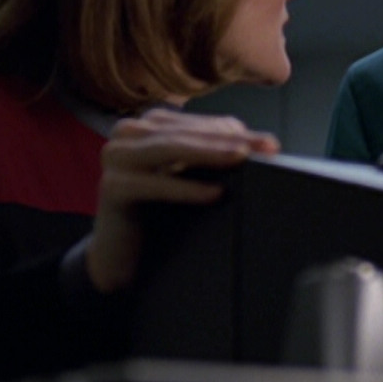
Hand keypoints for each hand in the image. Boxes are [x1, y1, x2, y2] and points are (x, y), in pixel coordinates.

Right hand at [86, 108, 279, 291]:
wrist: (118, 257)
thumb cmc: (159, 214)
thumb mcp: (187, 177)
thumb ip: (210, 156)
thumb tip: (257, 145)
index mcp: (149, 124)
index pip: (200, 125)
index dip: (236, 133)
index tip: (270, 145)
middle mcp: (128, 133)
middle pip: (188, 134)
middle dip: (229, 141)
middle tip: (266, 149)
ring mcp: (115, 157)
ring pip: (169, 149)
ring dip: (209, 154)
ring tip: (241, 159)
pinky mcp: (111, 188)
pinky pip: (154, 185)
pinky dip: (186, 189)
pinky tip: (214, 193)